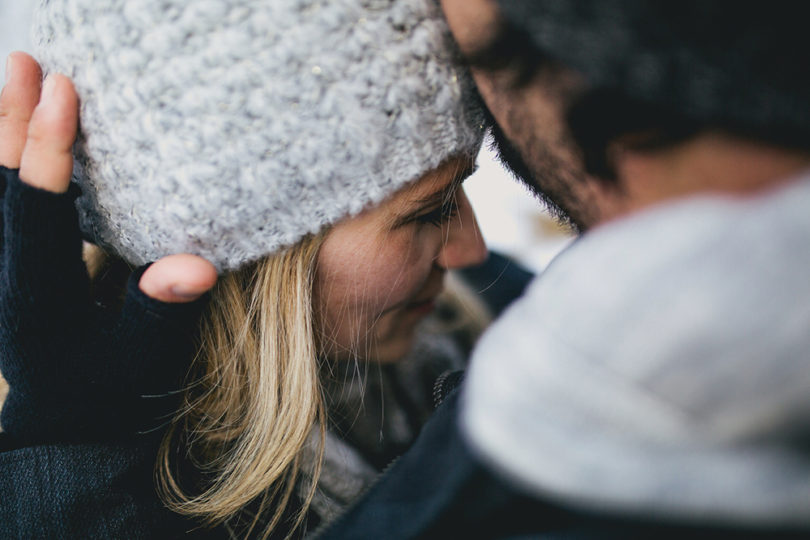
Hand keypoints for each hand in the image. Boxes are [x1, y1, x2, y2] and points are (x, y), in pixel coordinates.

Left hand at [0, 52, 216, 442]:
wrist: (69, 422)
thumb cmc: (114, 392)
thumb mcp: (146, 360)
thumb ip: (164, 311)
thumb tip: (195, 265)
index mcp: (36, 300)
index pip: (37, 212)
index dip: (48, 150)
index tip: (62, 91)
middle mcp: (6, 279)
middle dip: (9, 121)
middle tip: (24, 64)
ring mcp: (0, 273)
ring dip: (0, 131)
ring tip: (14, 78)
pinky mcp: (9, 269)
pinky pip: (0, 204)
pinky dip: (6, 161)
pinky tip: (15, 130)